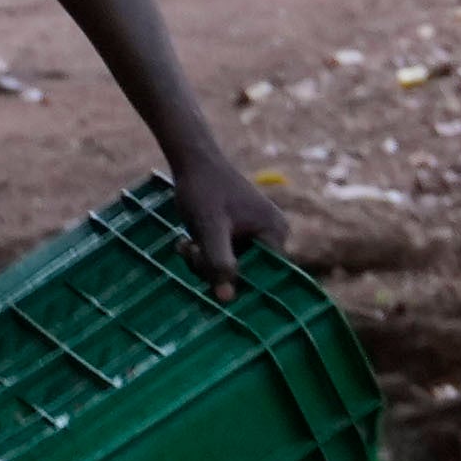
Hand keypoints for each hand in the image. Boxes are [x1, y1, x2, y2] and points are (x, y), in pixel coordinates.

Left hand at [159, 131, 295, 290]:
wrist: (190, 161)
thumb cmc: (203, 190)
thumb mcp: (210, 229)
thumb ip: (219, 262)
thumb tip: (226, 299)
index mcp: (274, 233)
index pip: (265, 277)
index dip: (240, 286)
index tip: (213, 289)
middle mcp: (270, 235)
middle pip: (246, 274)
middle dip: (215, 270)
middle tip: (193, 253)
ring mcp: (254, 234)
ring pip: (230, 267)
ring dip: (205, 263)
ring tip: (186, 245)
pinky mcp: (237, 233)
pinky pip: (223, 256)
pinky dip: (204, 253)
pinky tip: (186, 242)